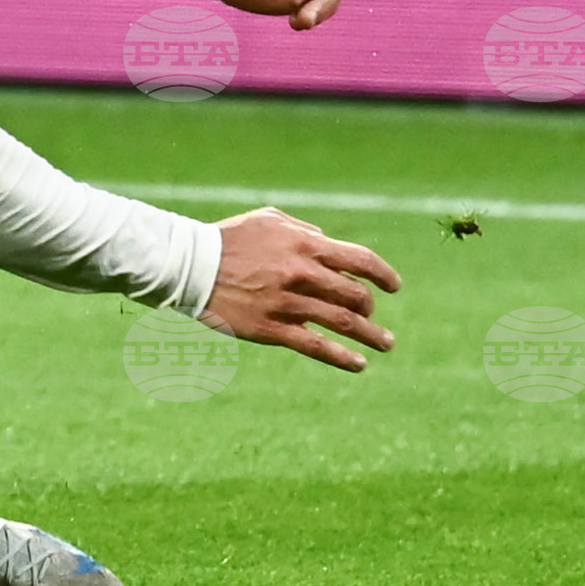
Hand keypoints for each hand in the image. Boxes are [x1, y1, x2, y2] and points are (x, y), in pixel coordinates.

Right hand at [201, 206, 399, 370]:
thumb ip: (305, 232)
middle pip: (354, 295)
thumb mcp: (270, 220)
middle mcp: (302, 274)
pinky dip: (342, 358)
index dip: (383, 275)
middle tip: (373, 317)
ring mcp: (288, 303)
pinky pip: (316, 347)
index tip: (394, 286)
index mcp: (305, 245)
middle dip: (370, 308)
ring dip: (371, 336)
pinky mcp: (271, 328)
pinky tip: (359, 365)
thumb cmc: (230, 239)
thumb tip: (330, 245)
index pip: (360, 260)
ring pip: (342, 323)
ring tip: (386, 344)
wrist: (191, 265)